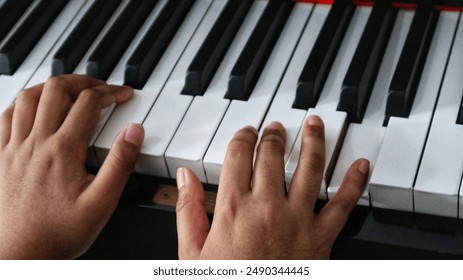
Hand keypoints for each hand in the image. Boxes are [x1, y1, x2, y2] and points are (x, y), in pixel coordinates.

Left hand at [0, 75, 143, 258]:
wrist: (20, 253)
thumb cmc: (60, 232)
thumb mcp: (102, 202)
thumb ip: (121, 163)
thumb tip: (133, 132)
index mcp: (63, 150)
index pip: (89, 103)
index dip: (110, 92)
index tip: (123, 94)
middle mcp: (36, 142)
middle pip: (57, 89)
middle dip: (83, 80)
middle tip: (100, 85)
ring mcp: (14, 148)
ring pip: (29, 97)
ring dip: (52, 85)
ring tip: (69, 88)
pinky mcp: (1, 157)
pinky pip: (6, 116)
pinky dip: (22, 102)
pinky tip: (32, 106)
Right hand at [176, 116, 368, 258]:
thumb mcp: (193, 252)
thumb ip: (187, 210)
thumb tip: (184, 177)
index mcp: (233, 208)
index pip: (238, 155)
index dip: (243, 136)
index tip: (247, 132)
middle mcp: (266, 207)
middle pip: (272, 154)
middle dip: (273, 134)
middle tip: (276, 127)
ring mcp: (297, 220)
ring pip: (309, 168)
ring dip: (313, 141)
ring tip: (313, 124)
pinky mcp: (321, 238)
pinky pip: (343, 205)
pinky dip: (354, 182)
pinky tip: (360, 165)